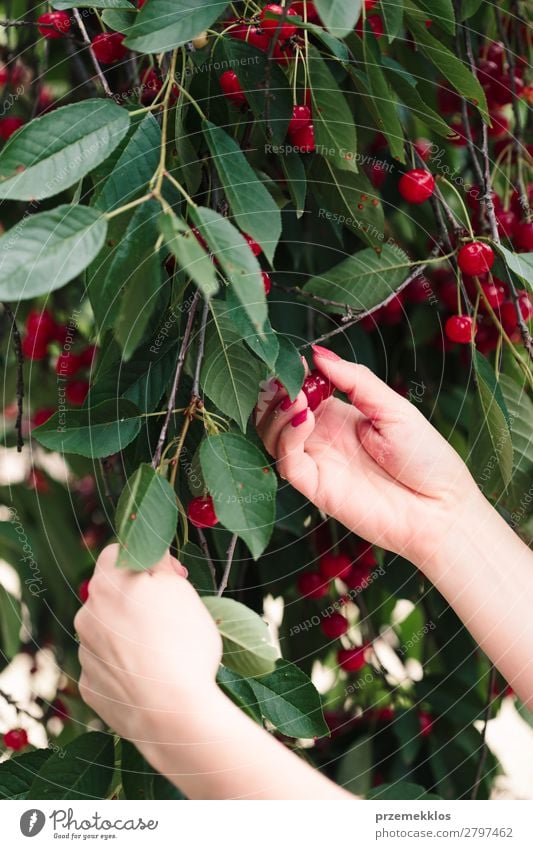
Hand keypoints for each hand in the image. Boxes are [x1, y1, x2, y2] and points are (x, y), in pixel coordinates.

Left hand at [74, 545, 221, 747]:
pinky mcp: (90, 686)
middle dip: (139, 599)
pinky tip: (151, 676)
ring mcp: (86, 653)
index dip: (149, 559)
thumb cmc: (182, 645)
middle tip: (173, 615)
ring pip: (110, 631)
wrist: (172, 715)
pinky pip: (109, 666)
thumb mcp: (181, 589)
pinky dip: (127, 665)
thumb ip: (159, 563)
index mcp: (107, 585)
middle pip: (113, 594)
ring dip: (131, 633)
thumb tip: (151, 558)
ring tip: (164, 652)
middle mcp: (87, 615)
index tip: (175, 577)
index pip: (118, 552)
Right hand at [257, 346, 480, 563]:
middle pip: (277, 413)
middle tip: (286, 377)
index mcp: (338, 417)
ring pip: (272, 435)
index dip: (292, 376)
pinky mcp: (315, 487)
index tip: (297, 360)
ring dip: (276, 410)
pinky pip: (287, 460)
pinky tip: (304, 416)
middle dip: (275, 391)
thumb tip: (318, 353)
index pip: (299, 392)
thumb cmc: (426, 459)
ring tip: (295, 394)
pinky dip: (287, 435)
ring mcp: (317, 462)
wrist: (442, 508)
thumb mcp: (393, 407)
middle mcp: (322, 439)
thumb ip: (355, 380)